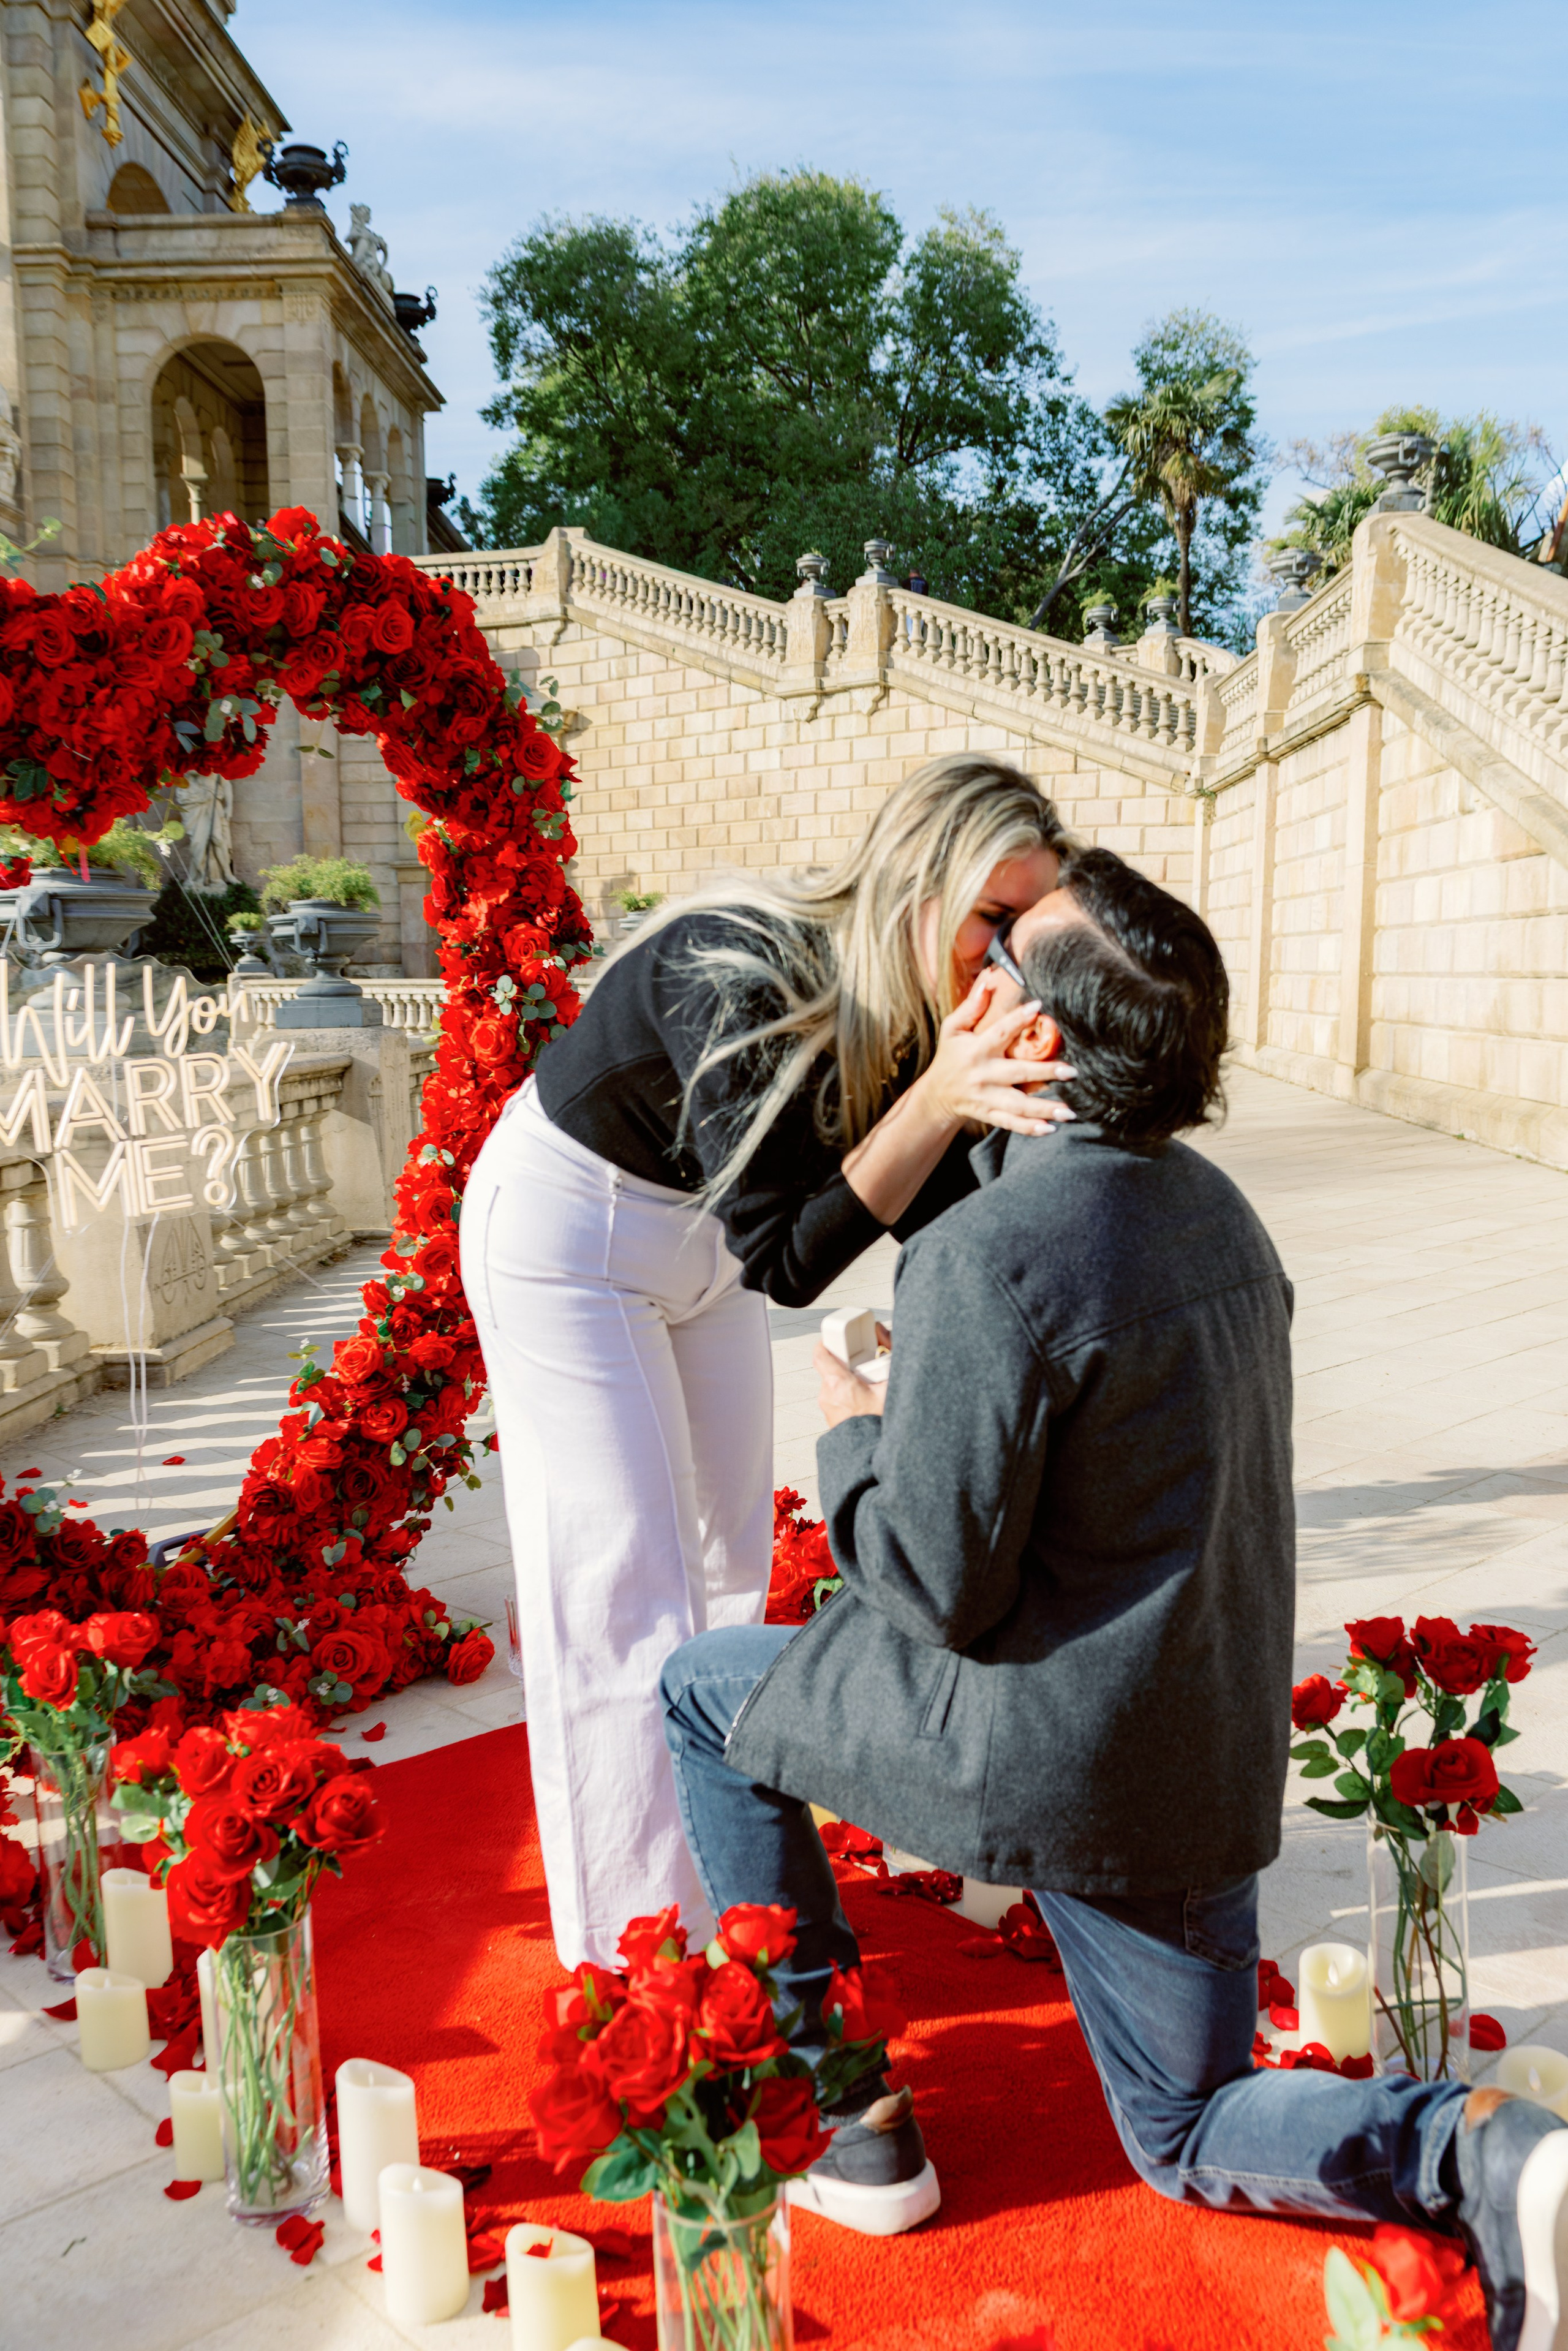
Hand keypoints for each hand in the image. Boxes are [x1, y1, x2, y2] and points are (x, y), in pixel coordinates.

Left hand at [814, 1340, 886, 1425]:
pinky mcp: (831, 1419)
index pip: (820, 1353)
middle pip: (833, 1369)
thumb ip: (888, 1354)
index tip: (838, 1339)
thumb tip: (882, 1334)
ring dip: (851, 1383)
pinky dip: (849, 1396)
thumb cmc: (879, 1423)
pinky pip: (838, 1399)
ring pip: (836, 1385)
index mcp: (838, 1384)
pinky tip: (866, 1402)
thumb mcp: (891, 1386)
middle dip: (849, 1365)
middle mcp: (828, 1395)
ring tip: (870, 1389)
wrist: (871, 1456)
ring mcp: (828, 1409)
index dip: (827, 1342)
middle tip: (867, 1368)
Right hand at [919, 969, 1076, 1137]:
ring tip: (1070, 1111)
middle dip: (1044, 1073)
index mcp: (975, 1050)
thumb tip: (989, 978)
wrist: (937, 1094)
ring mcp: (987, 1098)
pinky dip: (1030, 1128)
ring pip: (1018, 1106)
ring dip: (1045, 1109)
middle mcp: (982, 1075)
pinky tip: (1051, 1129)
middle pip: (1017, 1074)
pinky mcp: (990, 1115)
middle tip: (1072, 1071)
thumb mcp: (953, 1028)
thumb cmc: (950, 1055)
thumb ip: (971, 1006)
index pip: (999, 1032)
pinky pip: (1011, 1124)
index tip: (1038, 1007)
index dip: (1017, 1019)